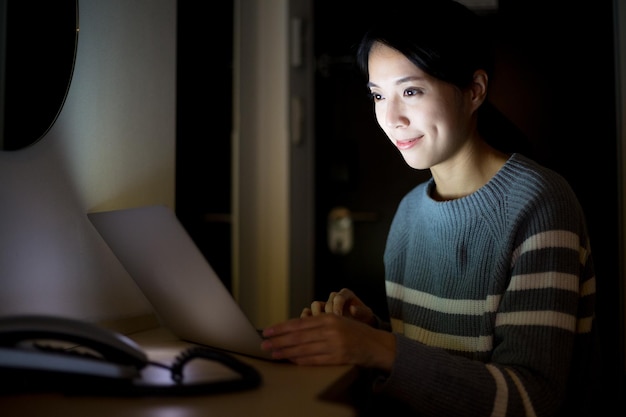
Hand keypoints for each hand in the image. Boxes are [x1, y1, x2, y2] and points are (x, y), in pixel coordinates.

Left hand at [261, 313, 394, 369]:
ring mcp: (334, 345)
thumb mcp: (337, 320)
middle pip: (298, 336)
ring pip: (304, 349)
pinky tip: (291, 360)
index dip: (281, 328)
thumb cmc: (354, 331)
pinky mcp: (337, 358)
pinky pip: (314, 360)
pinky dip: (300, 360)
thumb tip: (292, 328)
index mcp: (328, 318)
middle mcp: (330, 330)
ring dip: (286, 352)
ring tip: (273, 353)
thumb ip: (318, 323)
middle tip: (264, 343)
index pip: (299, 323)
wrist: (376, 344)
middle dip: (279, 341)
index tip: (268, 331)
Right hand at [301, 288, 375, 325]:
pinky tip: (312, 328)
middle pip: (326, 302)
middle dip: (328, 314)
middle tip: (330, 324)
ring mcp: (325, 305)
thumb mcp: (366, 314)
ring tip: (321, 327)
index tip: (338, 316)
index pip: (338, 297)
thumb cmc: (364, 318)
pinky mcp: (318, 313)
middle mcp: (334, 298)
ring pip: (315, 306)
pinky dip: (309, 319)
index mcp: (345, 294)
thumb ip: (361, 311)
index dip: (337, 306)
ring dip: (317, 316)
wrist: (359, 325)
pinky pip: (310, 312)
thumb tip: (352, 309)